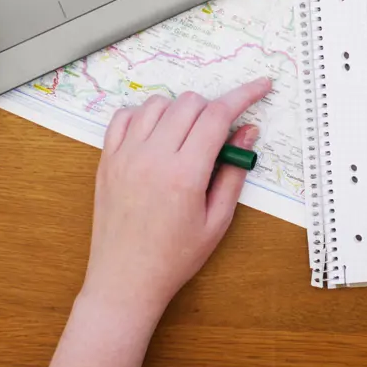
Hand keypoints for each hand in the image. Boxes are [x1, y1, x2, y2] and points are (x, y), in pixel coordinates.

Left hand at [81, 78, 272, 325]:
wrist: (125, 280)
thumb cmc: (174, 257)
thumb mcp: (217, 221)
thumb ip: (233, 172)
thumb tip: (247, 132)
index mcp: (184, 175)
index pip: (218, 116)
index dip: (244, 96)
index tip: (260, 86)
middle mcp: (152, 158)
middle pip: (190, 103)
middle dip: (212, 109)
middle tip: (218, 136)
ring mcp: (125, 156)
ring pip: (157, 103)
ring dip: (179, 111)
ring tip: (186, 139)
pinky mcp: (107, 160)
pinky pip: (124, 117)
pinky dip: (143, 117)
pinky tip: (155, 136)